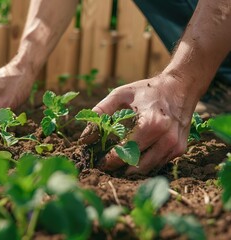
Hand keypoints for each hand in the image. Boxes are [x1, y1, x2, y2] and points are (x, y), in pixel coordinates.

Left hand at [80, 73, 197, 174]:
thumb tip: (85, 137)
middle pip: (136, 165)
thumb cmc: (147, 91)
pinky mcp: (179, 150)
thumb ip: (101, 112)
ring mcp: (175, 146)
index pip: (126, 152)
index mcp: (151, 123)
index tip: (99, 162)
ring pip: (147, 169)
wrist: (181, 87)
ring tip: (117, 163)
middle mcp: (166, 138)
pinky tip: (134, 157)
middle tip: (105, 165)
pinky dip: (144, 163)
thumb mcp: (121, 95)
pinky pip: (157, 164)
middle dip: (118, 168)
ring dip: (131, 169)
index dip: (109, 160)